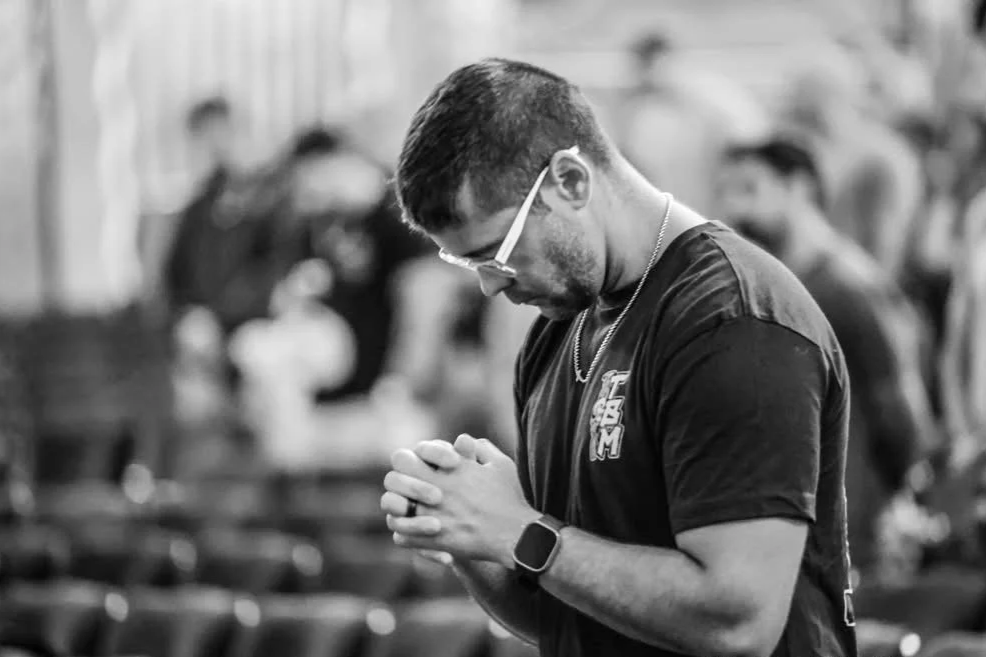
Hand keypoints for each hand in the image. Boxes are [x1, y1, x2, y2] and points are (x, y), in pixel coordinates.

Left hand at [379, 434, 539, 567]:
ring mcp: (434, 516)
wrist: (516, 535)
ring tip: (407, 509)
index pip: (408, 456)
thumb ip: (481, 448)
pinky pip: (402, 536)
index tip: (422, 465)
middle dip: (398, 481)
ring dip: (397, 507)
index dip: (410, 459)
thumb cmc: (511, 498)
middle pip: (393, 479)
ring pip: (394, 509)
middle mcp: (438, 490)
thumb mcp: (500, 464)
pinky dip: (404, 533)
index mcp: (449, 470)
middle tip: (408, 487)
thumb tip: (462, 441)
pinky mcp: (435, 540)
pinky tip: (412, 531)